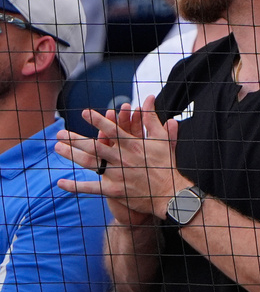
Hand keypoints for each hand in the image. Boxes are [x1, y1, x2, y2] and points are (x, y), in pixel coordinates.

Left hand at [55, 96, 187, 219]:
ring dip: (72, 156)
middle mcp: (123, 159)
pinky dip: (75, 186)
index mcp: (134, 145)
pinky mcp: (114, 190)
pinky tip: (61, 182)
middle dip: (76, 139)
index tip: (84, 113)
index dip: (99, 121)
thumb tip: (149, 98)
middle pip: (95, 147)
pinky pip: (91, 188)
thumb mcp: (161, 139)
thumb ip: (151, 119)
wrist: (169, 193)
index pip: (113, 130)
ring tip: (57, 148)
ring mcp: (117, 175)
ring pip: (90, 164)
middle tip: (60, 133)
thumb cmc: (165, 164)